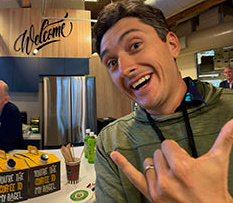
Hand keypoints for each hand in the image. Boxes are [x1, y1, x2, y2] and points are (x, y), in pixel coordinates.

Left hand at [110, 118, 232, 202]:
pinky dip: (122, 164)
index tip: (185, 160)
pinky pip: (132, 176)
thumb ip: (225, 138)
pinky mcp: (150, 195)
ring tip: (173, 177)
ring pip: (148, 162)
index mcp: (182, 167)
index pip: (167, 145)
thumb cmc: (214, 187)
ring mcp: (157, 187)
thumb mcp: (218, 161)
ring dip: (158, 166)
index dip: (177, 151)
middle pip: (157, 153)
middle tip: (183, 172)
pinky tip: (113, 154)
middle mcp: (167, 177)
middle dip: (169, 159)